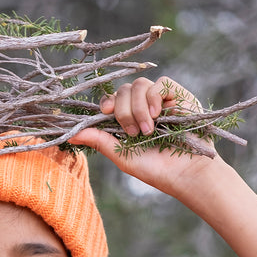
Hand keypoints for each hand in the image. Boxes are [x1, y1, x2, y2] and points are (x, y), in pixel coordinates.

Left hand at [70, 75, 219, 199]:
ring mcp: (161, 100)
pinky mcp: (178, 96)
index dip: (106, 102)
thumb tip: (71, 134)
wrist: (186, 173)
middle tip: (134, 133)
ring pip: (140, 85)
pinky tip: (158, 115)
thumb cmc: (155, 169)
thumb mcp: (122, 156)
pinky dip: (155, 97)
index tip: (105, 113)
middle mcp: (143, 107)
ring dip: (139, 108)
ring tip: (148, 130)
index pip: (112, 99)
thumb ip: (99, 141)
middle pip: (123, 90)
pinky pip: (161, 83)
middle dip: (123, 111)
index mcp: (128, 119)